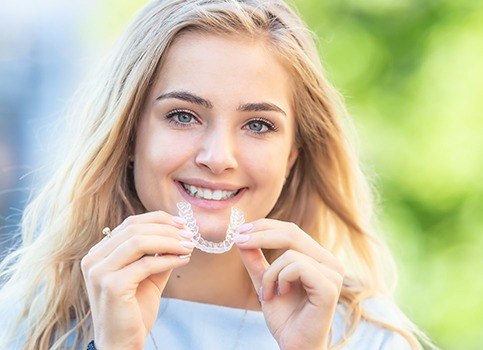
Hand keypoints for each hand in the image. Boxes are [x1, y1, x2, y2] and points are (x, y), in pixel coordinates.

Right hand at [81, 211, 194, 349]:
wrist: (121, 344)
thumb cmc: (134, 311)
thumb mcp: (147, 276)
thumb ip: (158, 254)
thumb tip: (180, 234)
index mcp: (99, 253)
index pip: (130, 223)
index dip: (158, 219)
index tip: (182, 223)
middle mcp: (94, 259)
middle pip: (135, 228)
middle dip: (167, 229)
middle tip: (189, 235)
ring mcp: (99, 272)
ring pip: (139, 241)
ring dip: (170, 241)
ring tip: (189, 246)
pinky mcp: (111, 285)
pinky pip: (146, 264)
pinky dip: (169, 259)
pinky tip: (184, 260)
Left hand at [235, 219, 343, 349]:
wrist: (294, 345)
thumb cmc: (285, 317)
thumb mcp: (265, 282)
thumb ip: (256, 261)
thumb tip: (241, 237)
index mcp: (318, 258)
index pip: (291, 230)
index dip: (265, 226)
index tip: (240, 231)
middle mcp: (329, 262)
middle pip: (292, 233)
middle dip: (261, 235)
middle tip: (239, 240)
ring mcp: (333, 274)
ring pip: (290, 253)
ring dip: (270, 273)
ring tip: (267, 293)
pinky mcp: (329, 287)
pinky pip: (297, 267)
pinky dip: (280, 279)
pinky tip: (280, 294)